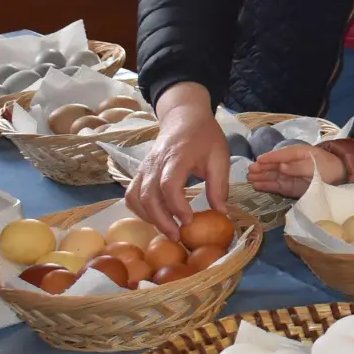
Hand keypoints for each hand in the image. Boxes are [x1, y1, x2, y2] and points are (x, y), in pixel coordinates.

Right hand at [125, 83, 229, 240]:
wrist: (184, 117)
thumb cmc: (204, 136)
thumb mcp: (220, 156)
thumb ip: (219, 185)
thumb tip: (221, 212)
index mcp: (177, 156)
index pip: (169, 185)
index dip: (176, 206)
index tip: (189, 220)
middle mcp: (155, 163)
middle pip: (148, 195)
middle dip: (161, 220)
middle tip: (178, 236)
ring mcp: (144, 168)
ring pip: (136, 197)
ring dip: (149, 217)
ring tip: (168, 230)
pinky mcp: (140, 172)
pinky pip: (131, 194)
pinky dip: (139, 210)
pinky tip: (155, 218)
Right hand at [247, 142, 347, 197]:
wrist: (340, 178)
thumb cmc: (329, 167)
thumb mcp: (315, 165)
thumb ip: (298, 167)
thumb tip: (281, 167)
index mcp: (297, 153)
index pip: (281, 155)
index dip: (269, 158)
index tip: (258, 161)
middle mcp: (290, 163)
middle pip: (273, 165)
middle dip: (261, 168)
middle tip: (249, 171)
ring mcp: (289, 175)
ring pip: (272, 175)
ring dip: (261, 176)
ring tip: (249, 178)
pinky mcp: (290, 187)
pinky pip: (276, 185)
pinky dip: (267, 185)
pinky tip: (257, 185)